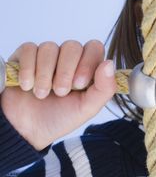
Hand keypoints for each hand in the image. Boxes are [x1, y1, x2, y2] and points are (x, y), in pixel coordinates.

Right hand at [0, 40, 116, 150]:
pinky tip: (27, 86)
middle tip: (60, 92)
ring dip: (45, 74)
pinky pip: (29, 49)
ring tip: (41, 94)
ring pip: (49, 48)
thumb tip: (109, 63)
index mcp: (87, 67)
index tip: (79, 84)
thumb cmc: (59, 118)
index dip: (88, 62)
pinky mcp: (24, 56)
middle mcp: (68, 58)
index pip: (94, 47)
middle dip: (65, 71)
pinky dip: (28, 69)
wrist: (26, 130)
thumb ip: (104, 88)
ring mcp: (47, 56)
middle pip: (72, 46)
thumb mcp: (87, 108)